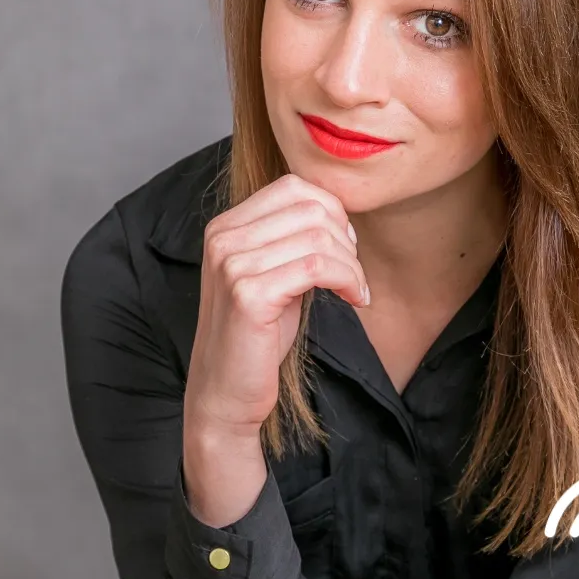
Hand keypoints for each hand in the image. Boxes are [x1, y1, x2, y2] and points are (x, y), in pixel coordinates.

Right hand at [184, 173, 368, 436]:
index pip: (293, 186)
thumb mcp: (271, 273)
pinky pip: (317, 267)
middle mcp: (223, 238)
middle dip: (346, 239)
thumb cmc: (256, 334)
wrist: (225, 392)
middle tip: (353, 272)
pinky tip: (355, 299)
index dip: (331, 210)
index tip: (345, 246)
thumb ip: (291, 238)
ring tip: (355, 290)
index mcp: (225, 225)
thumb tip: (339, 210)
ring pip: (319, 237)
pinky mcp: (248, 295)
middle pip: (311, 208)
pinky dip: (348, 280)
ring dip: (351, 265)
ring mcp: (232, 264)